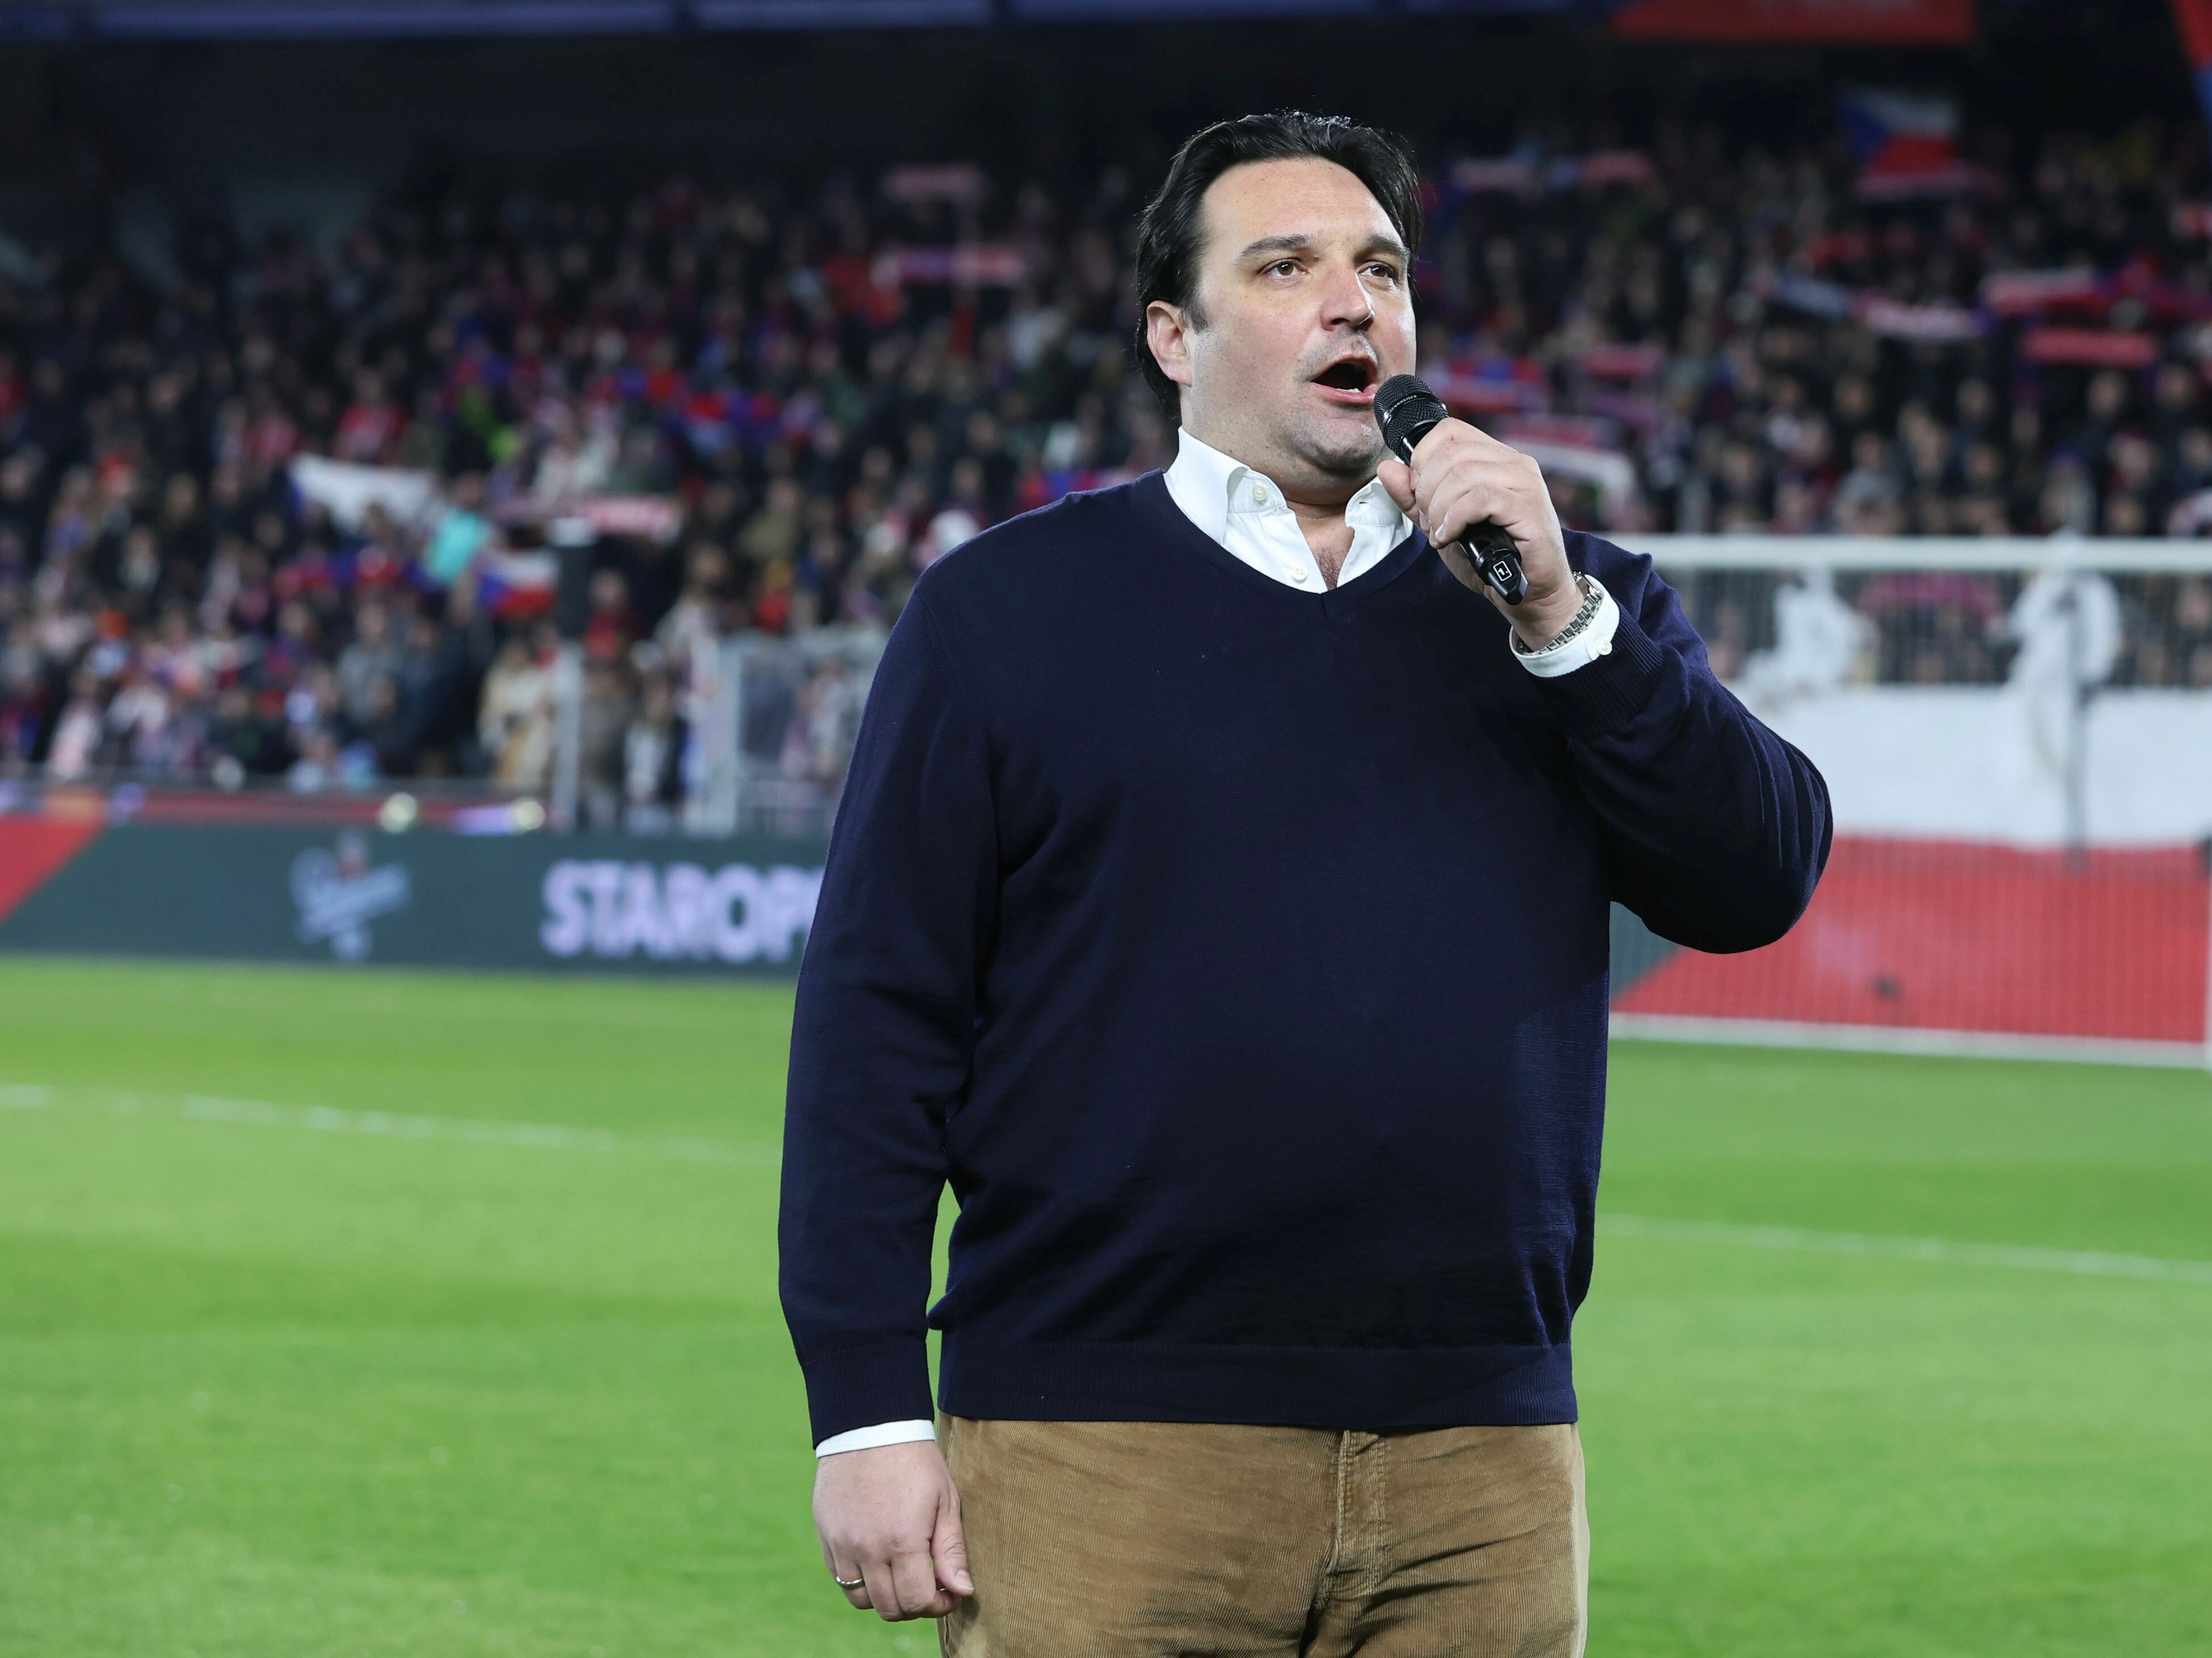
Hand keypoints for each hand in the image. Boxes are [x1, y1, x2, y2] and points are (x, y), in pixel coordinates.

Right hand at [813, 1438, 973, 1621]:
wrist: (870, 1425)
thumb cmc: (915, 1460)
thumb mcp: (945, 1500)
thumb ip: (952, 1550)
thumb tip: (963, 1591)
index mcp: (902, 1541)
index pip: (918, 1601)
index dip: (938, 1605)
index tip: (949, 1592)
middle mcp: (867, 1549)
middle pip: (889, 1608)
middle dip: (914, 1606)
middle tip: (928, 1586)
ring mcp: (841, 1545)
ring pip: (862, 1600)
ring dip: (886, 1597)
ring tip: (902, 1575)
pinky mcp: (826, 1537)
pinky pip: (841, 1578)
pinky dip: (861, 1582)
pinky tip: (879, 1561)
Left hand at [1377, 418, 1579, 650]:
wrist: (1528, 592)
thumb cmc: (1489, 557)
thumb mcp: (1441, 524)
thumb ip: (1413, 498)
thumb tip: (1387, 467)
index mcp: (1494, 457)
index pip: (1448, 430)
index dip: (1421, 459)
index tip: (1418, 493)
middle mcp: (1513, 462)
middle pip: (1450, 453)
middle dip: (1426, 489)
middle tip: (1429, 521)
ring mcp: (1524, 482)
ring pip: (1462, 474)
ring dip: (1439, 508)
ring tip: (1441, 533)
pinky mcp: (1529, 507)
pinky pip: (1480, 499)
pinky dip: (1455, 519)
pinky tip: (1450, 537)